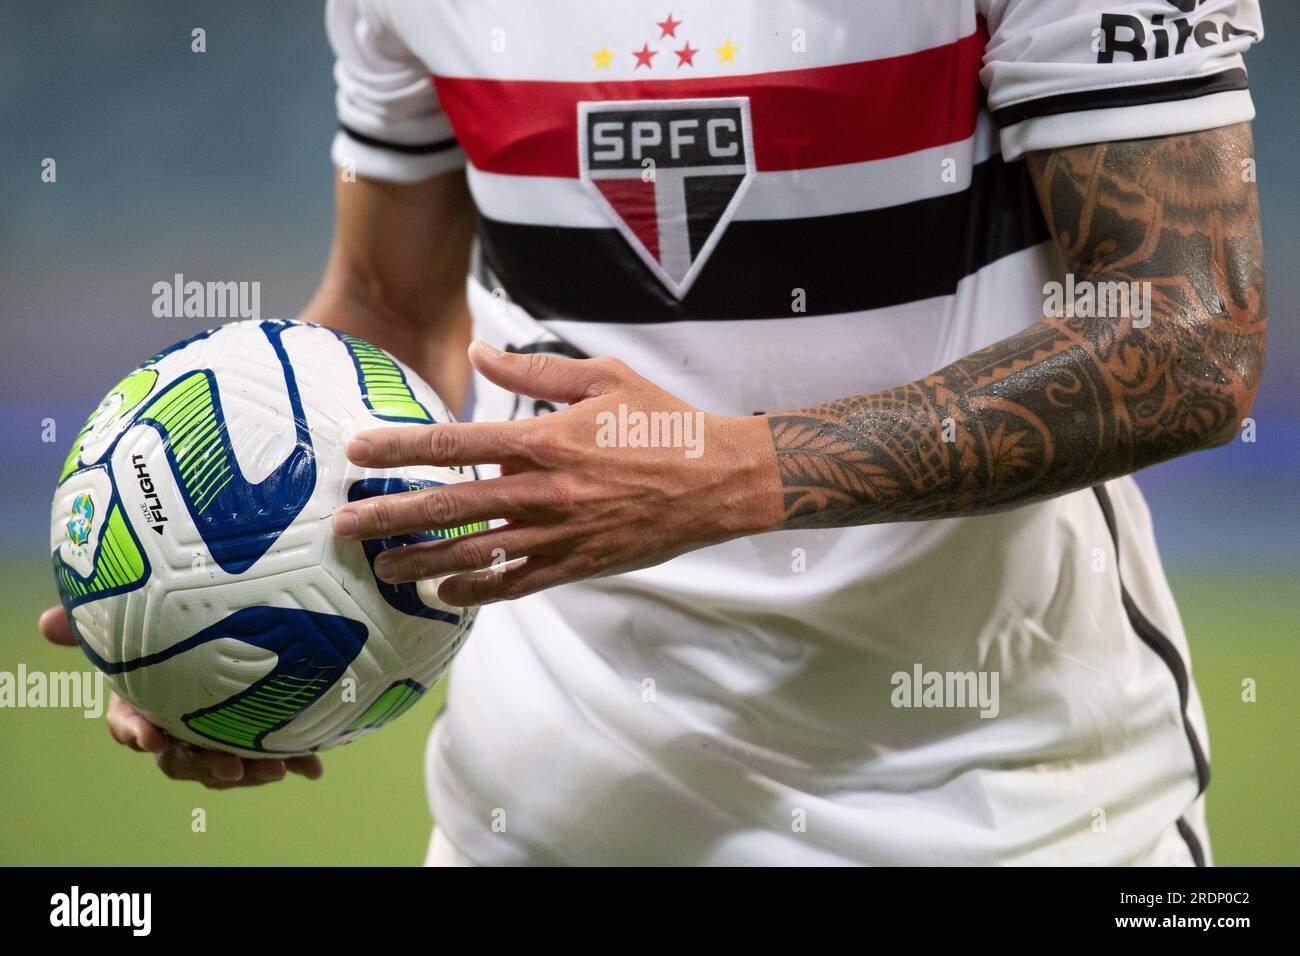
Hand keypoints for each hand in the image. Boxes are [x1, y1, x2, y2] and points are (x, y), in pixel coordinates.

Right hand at [38, 606, 323, 788]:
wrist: (236, 627)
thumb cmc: (172, 628)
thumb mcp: (138, 619)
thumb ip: (93, 623)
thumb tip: (44, 622)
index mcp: (146, 705)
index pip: (130, 727)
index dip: (136, 734)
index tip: (149, 737)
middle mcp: (180, 727)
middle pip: (183, 760)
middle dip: (203, 768)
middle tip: (228, 767)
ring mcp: (219, 735)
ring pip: (226, 765)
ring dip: (248, 773)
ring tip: (275, 769)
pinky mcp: (257, 735)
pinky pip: (272, 754)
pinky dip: (293, 761)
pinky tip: (313, 767)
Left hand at [331, 342, 782, 603]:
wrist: (719, 480)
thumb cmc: (664, 422)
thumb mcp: (603, 377)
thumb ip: (535, 371)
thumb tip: (481, 351)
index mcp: (544, 439)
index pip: (452, 442)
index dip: (398, 448)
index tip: (357, 452)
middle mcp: (542, 490)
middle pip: (448, 505)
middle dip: (390, 515)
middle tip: (346, 526)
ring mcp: (559, 533)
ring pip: (473, 553)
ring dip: (422, 561)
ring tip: (384, 568)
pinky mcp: (578, 564)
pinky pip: (516, 583)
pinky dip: (478, 591)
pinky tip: (447, 593)